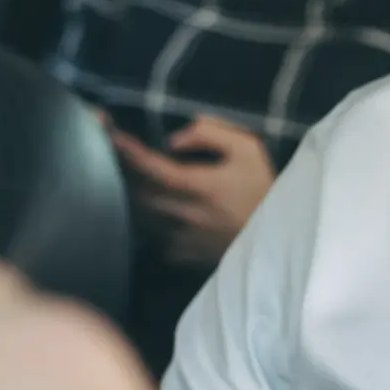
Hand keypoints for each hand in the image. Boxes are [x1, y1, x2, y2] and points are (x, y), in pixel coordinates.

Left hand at [110, 117, 275, 268]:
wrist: (281, 238)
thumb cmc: (264, 188)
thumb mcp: (248, 149)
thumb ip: (211, 134)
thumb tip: (173, 141)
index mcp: (201, 187)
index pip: (154, 169)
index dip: (129, 152)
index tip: (109, 134)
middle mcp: (186, 215)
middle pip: (138, 194)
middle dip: (121, 172)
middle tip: (108, 151)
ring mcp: (183, 238)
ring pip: (142, 217)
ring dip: (130, 196)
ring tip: (121, 176)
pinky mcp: (185, 255)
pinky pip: (154, 237)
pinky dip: (147, 222)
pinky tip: (147, 209)